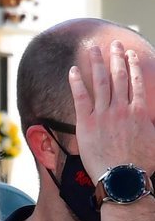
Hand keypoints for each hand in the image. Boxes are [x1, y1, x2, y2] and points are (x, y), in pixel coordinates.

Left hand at [69, 41, 154, 182]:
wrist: (123, 177)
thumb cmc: (141, 165)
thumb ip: (153, 125)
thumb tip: (153, 119)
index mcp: (139, 111)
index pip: (136, 83)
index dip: (133, 66)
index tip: (131, 54)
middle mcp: (122, 108)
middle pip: (119, 77)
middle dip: (116, 58)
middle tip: (113, 43)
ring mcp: (104, 114)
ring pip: (101, 82)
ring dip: (97, 63)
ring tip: (94, 49)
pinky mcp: (87, 123)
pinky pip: (81, 97)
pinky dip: (78, 82)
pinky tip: (74, 69)